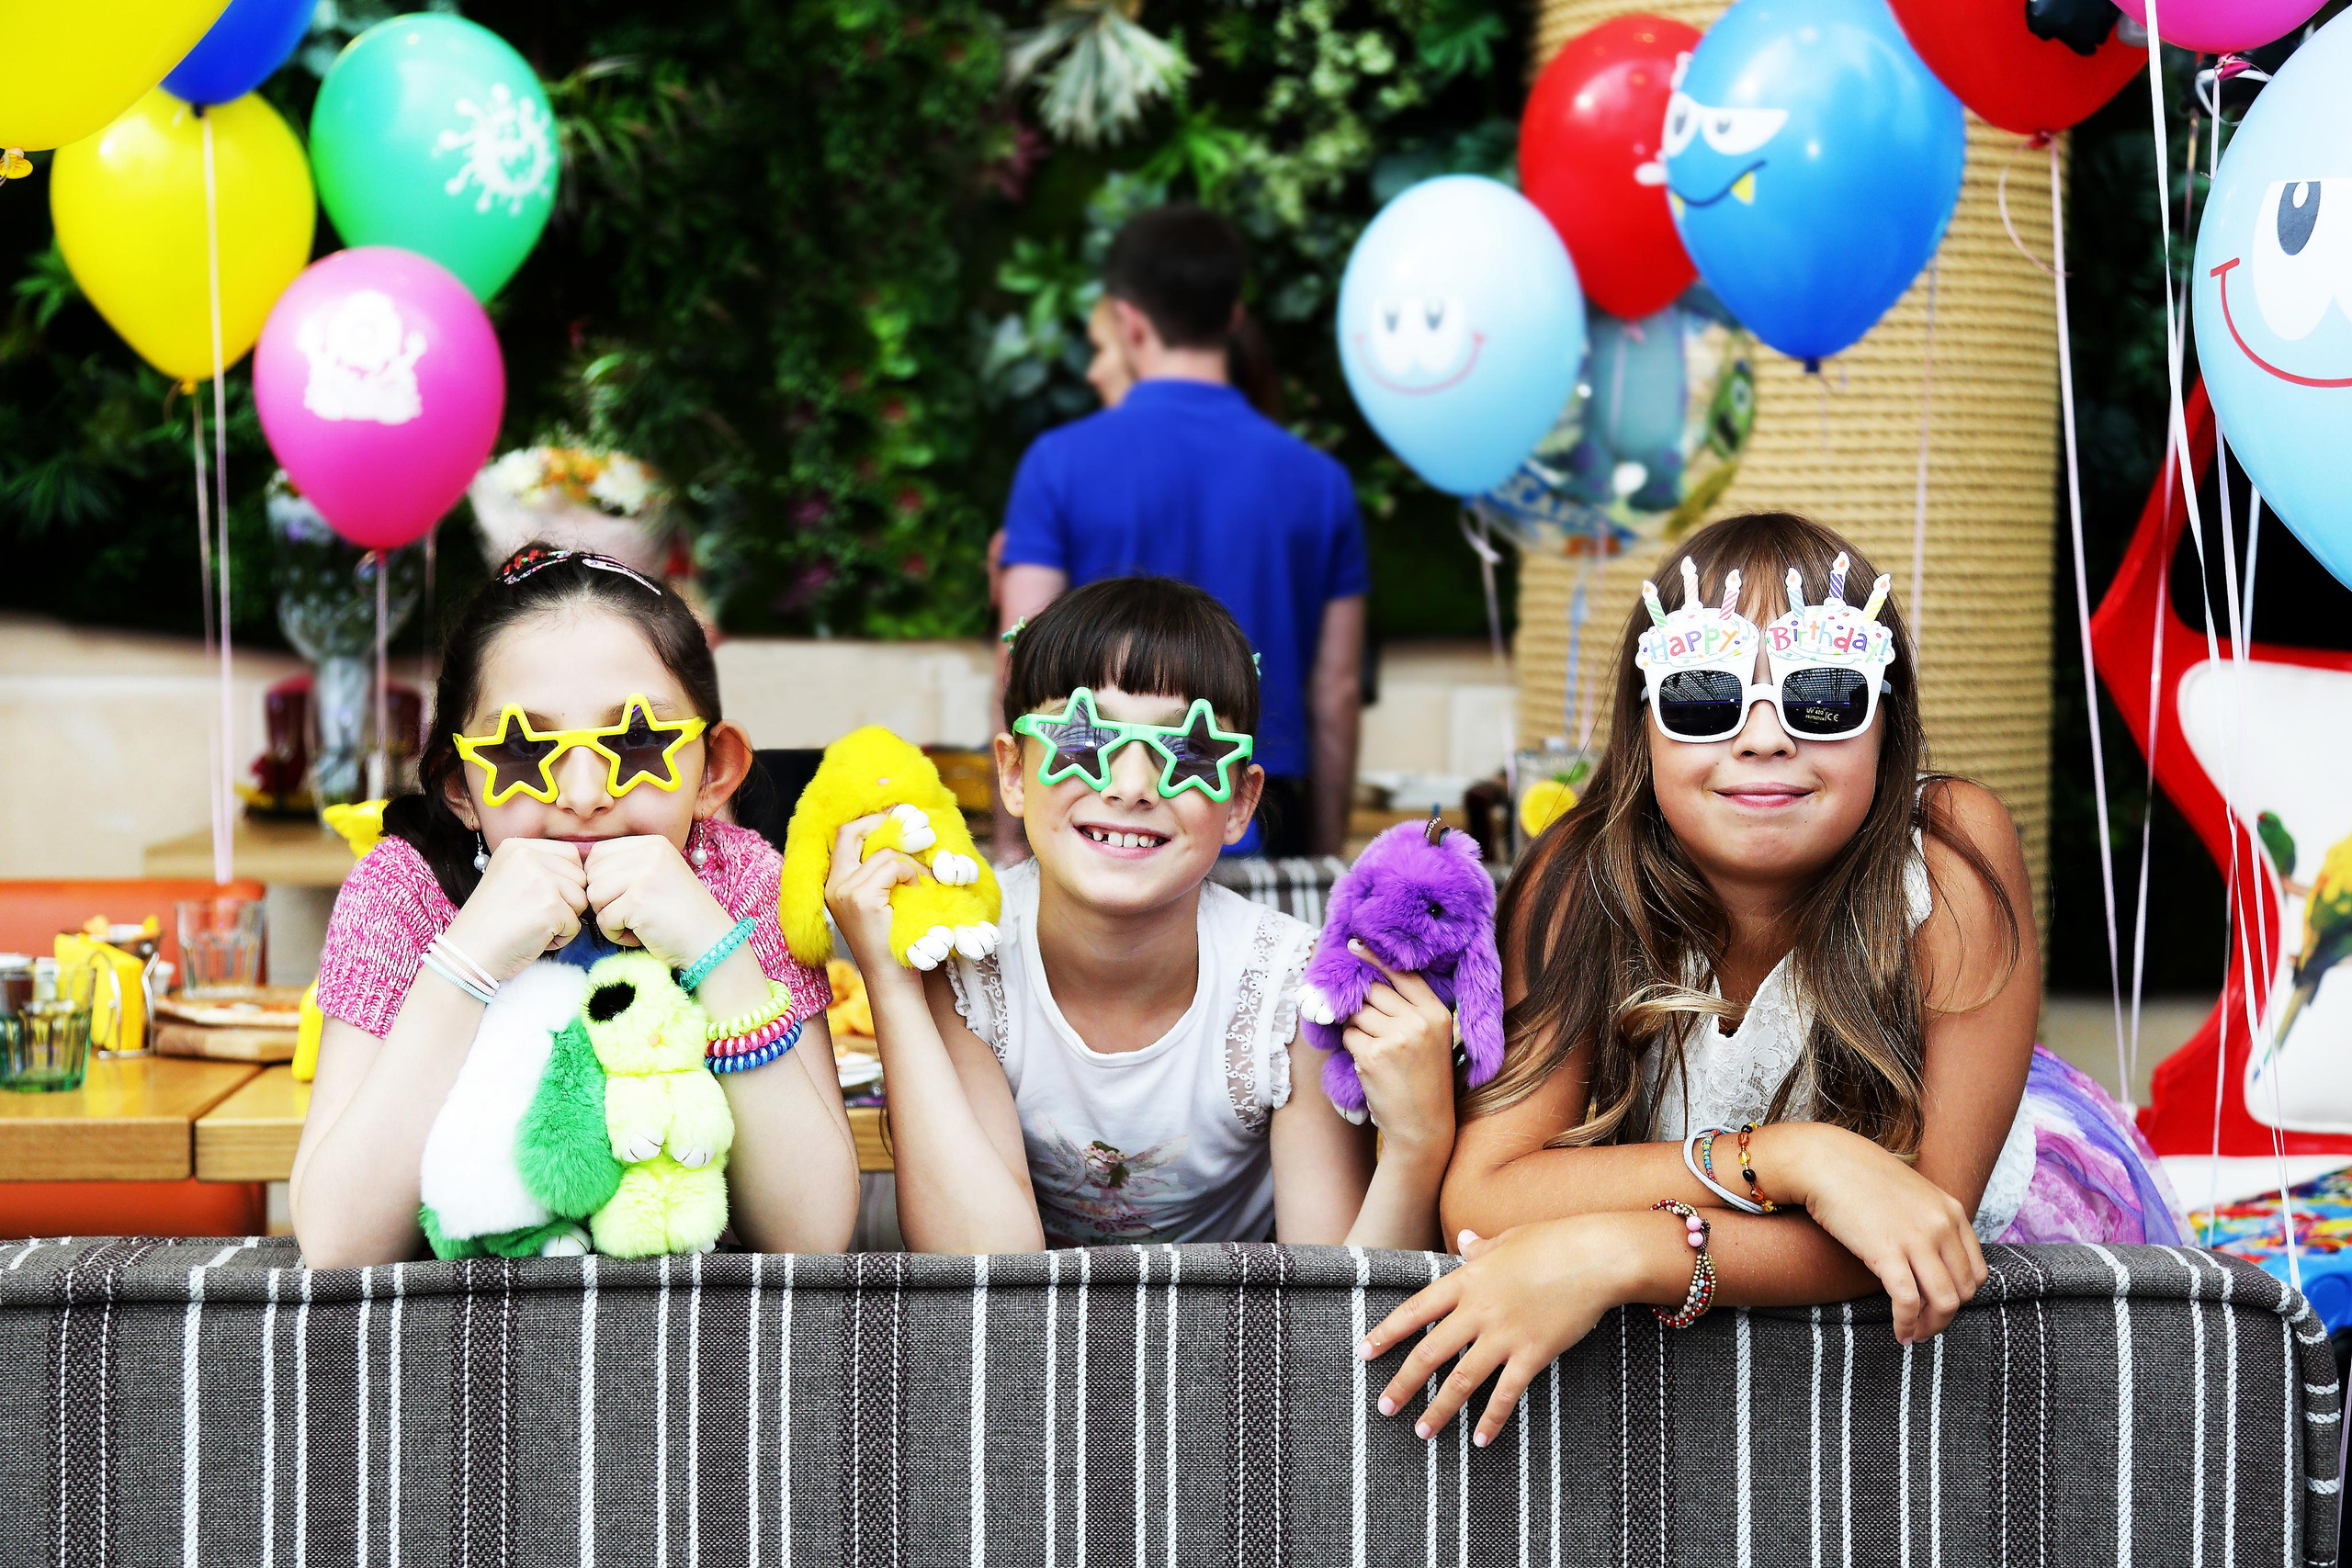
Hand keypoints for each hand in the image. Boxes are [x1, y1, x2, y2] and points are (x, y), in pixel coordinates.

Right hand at [441, 837, 589, 980]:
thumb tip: (585, 869)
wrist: (468, 954)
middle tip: (535, 915)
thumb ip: (541, 867)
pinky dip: (560, 939)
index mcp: (516, 847)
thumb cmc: (491, 923)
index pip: (569, 854)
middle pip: (580, 877)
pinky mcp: (550, 908)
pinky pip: (576, 926)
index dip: (566, 880)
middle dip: (567, 901)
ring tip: (534, 926)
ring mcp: (540, 882)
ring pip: (581, 900)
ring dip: (565, 920)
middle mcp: (528, 858)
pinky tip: (534, 939)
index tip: (542, 898)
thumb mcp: (510, 878)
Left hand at [582, 832, 734, 970]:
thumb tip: (580, 870)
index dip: (601, 880)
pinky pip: (603, 919)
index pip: (599, 853)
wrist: (712, 943)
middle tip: (631, 914)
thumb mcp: (658, 876)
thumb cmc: (682, 916)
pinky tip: (641, 935)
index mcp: (654, 843)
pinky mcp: (638, 901)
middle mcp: (650, 853)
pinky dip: (617, 934)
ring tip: (636, 924)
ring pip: (594, 895)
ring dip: (609, 917)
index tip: (624, 898)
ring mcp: (644, 875)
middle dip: (604, 900)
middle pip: (593, 873)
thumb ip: (627, 867)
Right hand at [822, 814, 926, 984]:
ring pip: (883, 852)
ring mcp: (844, 892)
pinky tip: (919, 891)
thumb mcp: (883, 898)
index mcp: (834, 883)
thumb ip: (882, 871)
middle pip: (852, 831)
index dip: (871, 819)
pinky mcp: (861, 900)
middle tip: (914, 823)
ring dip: (912, 863)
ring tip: (925, 882)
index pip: (845, 834)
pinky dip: (912, 874)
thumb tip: (903, 830)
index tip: (897, 813)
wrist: (892, 977)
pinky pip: (893, 867)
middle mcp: (833, 885)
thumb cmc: (894, 938)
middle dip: (884, 823)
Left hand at [1337, 939, 1456, 1158]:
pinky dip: (1351, 1046)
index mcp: (1437, 1014)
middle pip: (1374, 991)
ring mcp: (1395, 1038)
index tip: (1355, 945)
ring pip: (1357, 1013)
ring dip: (1356, 1027)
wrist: (1424, 1127)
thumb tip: (1371, 980)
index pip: (1403, 974)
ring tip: (1373, 1048)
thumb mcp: (1431, 1040)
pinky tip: (1367, 1063)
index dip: (1376, 957)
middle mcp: (1418, 1022)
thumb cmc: (1424, 1082)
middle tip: (1362, 1015)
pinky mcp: (1373, 1055)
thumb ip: (1410, 1010)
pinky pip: (1348, 1035)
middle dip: (1360, 1000)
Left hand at [1361, 1211, 1674, 1446]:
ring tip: (1421, 1432)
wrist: (1596, 1256)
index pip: (1416, 1310)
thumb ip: (1481, 1249)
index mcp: (1467, 1280)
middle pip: (1430, 1352)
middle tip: (1384, 1407)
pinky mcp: (1533, 1353)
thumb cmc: (1554, 1241)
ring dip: (1439, 1409)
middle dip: (1403, 1382)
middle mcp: (1479, 1310)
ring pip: (1462, 1380)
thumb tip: (1464, 1240)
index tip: (1363, 1352)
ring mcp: (1505, 1334)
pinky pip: (1506, 1393)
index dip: (1387, 1333)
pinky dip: (1492, 1419)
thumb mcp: (1509, 1239)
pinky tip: (1480, 1440)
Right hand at [1769, 1123, 1987, 1344]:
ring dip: (1930, 1327)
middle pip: (1963, 1290)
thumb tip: (1929, 1256)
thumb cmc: (1859, 1176)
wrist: (1824, 1161)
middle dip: (1946, 1316)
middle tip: (1925, 1326)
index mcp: (1951, 1210)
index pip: (1977, 1271)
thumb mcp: (1911, 1192)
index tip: (1939, 1305)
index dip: (1961, 1296)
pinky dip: (1906, 1325)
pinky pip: (1908, 1301)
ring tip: (1913, 1335)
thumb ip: (1929, 1220)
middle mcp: (1941, 1226)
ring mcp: (1916, 1239)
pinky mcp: (1886, 1252)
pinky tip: (1899, 1334)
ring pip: (1944, 1302)